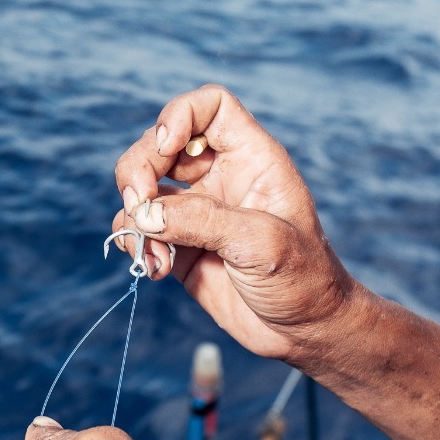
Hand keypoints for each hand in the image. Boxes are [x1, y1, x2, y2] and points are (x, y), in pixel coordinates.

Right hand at [112, 84, 363, 363]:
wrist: (304, 332)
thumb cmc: (303, 280)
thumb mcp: (260, 243)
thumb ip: (202, 222)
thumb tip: (143, 214)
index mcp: (252, 159)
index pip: (209, 107)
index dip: (179, 115)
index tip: (165, 147)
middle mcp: (220, 177)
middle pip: (160, 144)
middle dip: (138, 170)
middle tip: (139, 205)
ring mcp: (197, 211)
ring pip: (142, 187)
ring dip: (134, 215)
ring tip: (153, 252)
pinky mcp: (179, 245)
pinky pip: (139, 229)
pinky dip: (134, 243)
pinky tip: (156, 269)